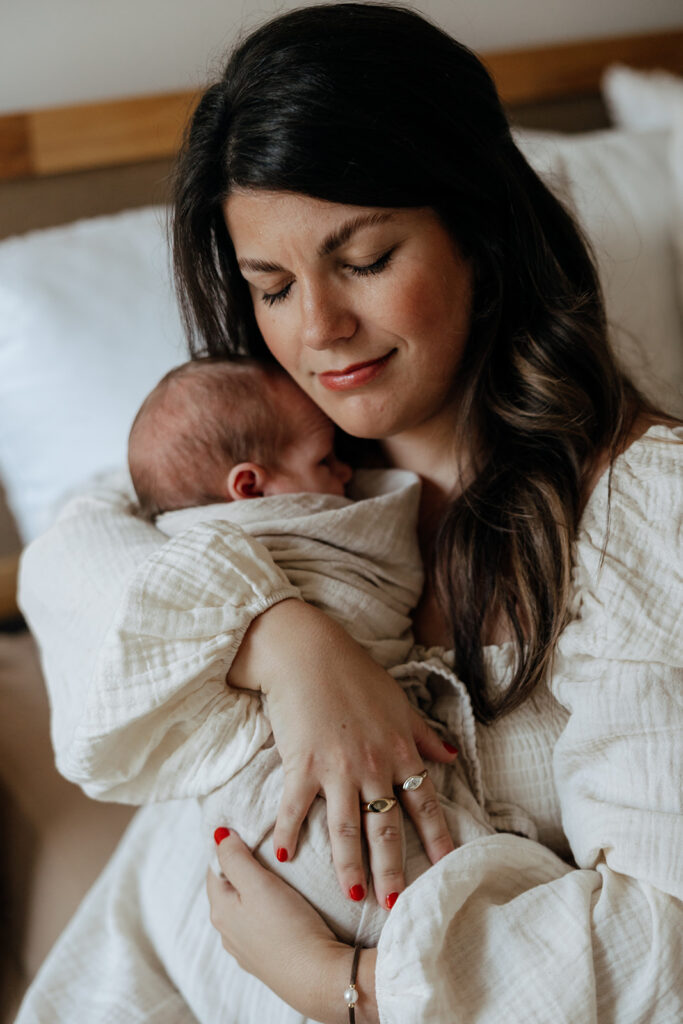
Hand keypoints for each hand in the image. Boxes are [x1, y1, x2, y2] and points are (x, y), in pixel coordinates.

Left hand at [208, 830, 378, 1023]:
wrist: (319, 978)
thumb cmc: (289, 928)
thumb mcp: (258, 884)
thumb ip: (235, 858)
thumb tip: (218, 835)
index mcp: (220, 910)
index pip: (215, 867)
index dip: (230, 846)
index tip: (250, 831)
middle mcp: (228, 932)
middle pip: (230, 887)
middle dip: (244, 867)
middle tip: (269, 848)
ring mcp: (247, 948)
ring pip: (246, 907)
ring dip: (257, 890)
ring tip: (281, 875)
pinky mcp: (267, 959)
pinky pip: (262, 925)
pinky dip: (269, 911)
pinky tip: (287, 908)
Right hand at [229, 599, 456, 908]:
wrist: (309, 652)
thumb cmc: (355, 674)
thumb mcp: (399, 702)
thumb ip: (425, 733)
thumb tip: (452, 755)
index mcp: (401, 751)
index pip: (426, 805)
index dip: (439, 840)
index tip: (449, 870)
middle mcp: (374, 766)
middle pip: (388, 829)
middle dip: (394, 871)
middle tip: (400, 907)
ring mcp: (337, 769)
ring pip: (347, 829)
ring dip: (350, 867)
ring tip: (354, 899)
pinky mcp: (301, 765)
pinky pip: (295, 808)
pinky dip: (288, 833)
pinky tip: (284, 857)